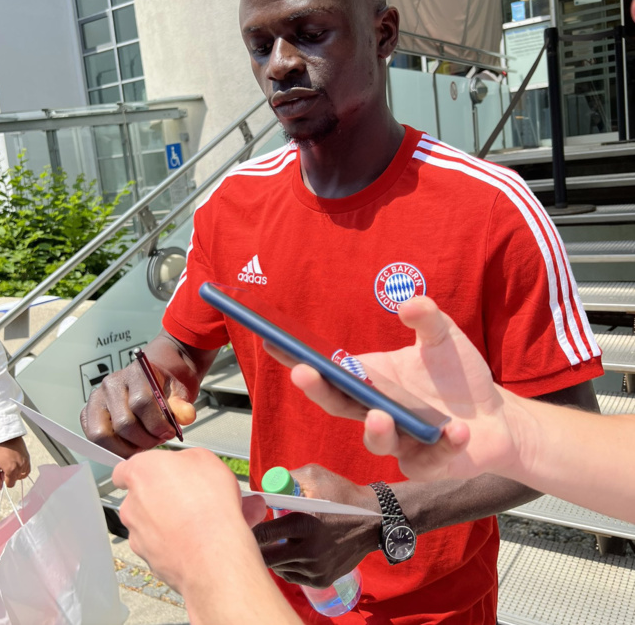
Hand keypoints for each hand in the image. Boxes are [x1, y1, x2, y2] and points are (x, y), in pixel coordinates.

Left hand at [0, 436, 30, 487]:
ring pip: (22, 476)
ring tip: (11, 465)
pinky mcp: (28, 459)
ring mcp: (25, 463)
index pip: (10, 484)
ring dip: (16, 474)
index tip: (2, 474)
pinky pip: (27, 470)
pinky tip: (17, 465)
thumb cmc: (0, 449)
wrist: (8, 438)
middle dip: (10, 477)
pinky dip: (22, 470)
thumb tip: (0, 487)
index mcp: (11, 470)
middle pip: (16, 480)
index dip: (4, 481)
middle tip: (5, 468)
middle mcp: (20, 467)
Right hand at [80, 336, 199, 457]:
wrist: (152, 379)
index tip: (169, 433)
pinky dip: (111, 448)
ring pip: (103, 435)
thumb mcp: (178, 390)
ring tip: (143, 445)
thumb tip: (186, 417)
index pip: (141, 402)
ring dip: (126, 448)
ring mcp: (96, 398)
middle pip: (123, 423)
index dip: (157, 424)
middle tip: (157, 441)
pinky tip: (129, 445)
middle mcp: (112, 384)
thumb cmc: (163, 386)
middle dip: (144, 440)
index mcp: (135, 372)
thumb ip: (182, 404)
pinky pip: (93, 438)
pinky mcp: (88, 413)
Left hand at [113, 448, 266, 594]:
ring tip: (194, 519)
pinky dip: (170, 542)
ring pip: (147, 522)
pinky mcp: (147, 558)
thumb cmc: (210, 505)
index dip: (142, 471)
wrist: (213, 553)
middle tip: (186, 495)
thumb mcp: (205, 459)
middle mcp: (132, 503)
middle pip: (138, 496)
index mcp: (141, 472)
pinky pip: (156, 544)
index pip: (124, 470)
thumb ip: (183, 459)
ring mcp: (137, 533)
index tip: (155, 473)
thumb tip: (183, 464)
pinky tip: (193, 538)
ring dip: (164, 520)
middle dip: (159, 495)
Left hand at [253, 464, 378, 587]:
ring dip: (274, 556)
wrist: (374, 521)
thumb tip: (264, 487)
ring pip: (279, 568)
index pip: (264, 534)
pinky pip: (293, 576)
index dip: (251, 530)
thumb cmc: (343, 495)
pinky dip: (288, 565)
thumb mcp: (316, 476)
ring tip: (276, 543)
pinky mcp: (322, 579)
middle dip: (258, 547)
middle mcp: (309, 550)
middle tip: (257, 537)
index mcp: (305, 522)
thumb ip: (287, 479)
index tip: (247, 524)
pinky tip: (292, 552)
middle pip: (267, 557)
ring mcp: (316, 568)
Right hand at [266, 296, 517, 482]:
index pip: (330, 371)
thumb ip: (427, 319)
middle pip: (338, 405)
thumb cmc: (458, 375)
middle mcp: (376, 410)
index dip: (299, 360)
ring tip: (380, 415)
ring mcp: (400, 441)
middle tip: (303, 374)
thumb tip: (408, 303)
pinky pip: (428, 460)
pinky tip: (456, 430)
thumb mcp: (443, 337)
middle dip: (318, 391)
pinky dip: (442, 445)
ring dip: (376, 429)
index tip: (273, 343)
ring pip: (376, 442)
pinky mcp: (427, 463)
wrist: (494, 415)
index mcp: (372, 380)